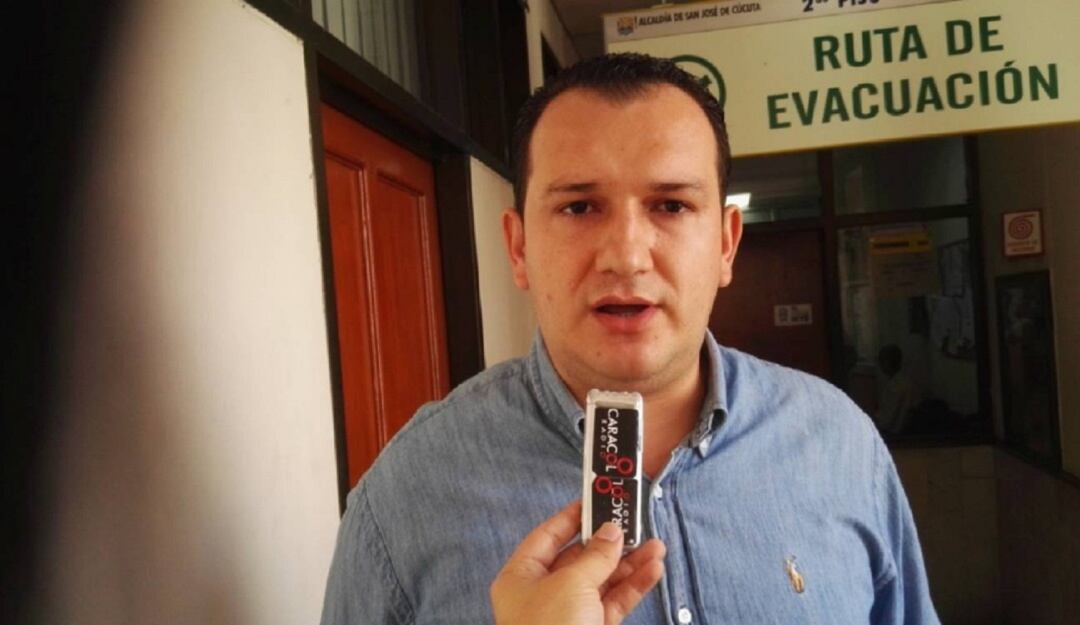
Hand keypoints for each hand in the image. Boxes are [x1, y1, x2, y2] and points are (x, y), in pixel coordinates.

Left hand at [490, 500, 665, 624]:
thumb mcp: (571, 584)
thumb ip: (595, 556)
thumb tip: (611, 533)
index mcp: (521, 577)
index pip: (547, 536)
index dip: (572, 517)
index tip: (596, 499)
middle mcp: (543, 594)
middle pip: (579, 557)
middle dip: (609, 542)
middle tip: (635, 522)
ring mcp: (569, 614)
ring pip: (603, 580)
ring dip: (630, 563)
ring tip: (655, 545)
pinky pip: (614, 602)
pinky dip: (634, 586)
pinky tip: (653, 569)